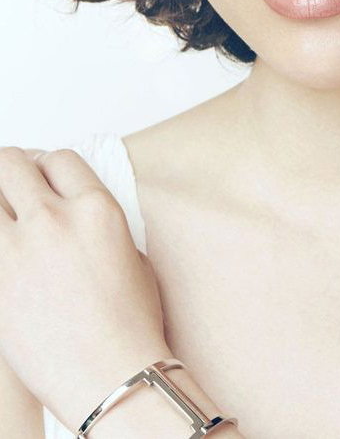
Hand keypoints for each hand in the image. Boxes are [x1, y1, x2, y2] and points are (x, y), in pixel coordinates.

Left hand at [0, 146, 171, 431]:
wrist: (112, 375)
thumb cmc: (130, 326)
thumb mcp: (131, 256)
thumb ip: (96, 225)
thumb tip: (71, 216)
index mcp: (97, 209)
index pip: (60, 158)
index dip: (46, 164)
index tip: (40, 177)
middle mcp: (55, 219)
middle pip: (12, 164)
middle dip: (9, 171)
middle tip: (9, 189)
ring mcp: (18, 249)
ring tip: (1, 217)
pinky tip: (0, 248)